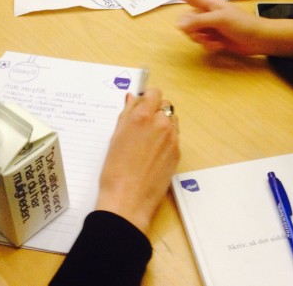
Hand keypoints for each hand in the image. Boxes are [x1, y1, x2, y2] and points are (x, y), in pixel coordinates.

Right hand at [96, 88, 178, 233]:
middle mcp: (161, 124)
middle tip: (142, 124)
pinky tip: (152, 153)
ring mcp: (172, 139)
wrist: (128, 199)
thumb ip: (127, 114)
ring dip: (163, 124)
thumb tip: (133, 99)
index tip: (142, 104)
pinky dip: (166, 140)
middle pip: (165, 106)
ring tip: (148, 140)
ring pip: (171, 121)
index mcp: (143, 116)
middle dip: (155, 111)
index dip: (148, 97)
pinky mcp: (177, 153)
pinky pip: (174, 138)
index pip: (155, 93)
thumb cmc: (115, 170)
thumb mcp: (116, 136)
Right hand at [153, 0, 272, 55]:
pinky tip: (220, 45)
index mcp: (207, 3)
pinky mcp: (213, 38)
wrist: (259, 39)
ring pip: (191, 33)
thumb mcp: (219, 19)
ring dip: (201, 39)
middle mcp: (205, 13)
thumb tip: (179, 25)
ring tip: (216, 40)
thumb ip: (198, 21)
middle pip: (185, 20)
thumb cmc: (242, 24)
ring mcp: (209, 27)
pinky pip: (200, 42)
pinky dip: (208, 45)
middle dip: (192, 30)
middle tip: (206, 33)